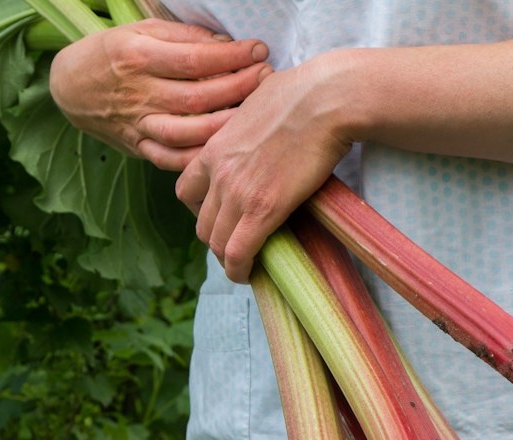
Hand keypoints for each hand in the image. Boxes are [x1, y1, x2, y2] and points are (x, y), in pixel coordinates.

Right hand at [49, 19, 270, 170]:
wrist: (71, 86)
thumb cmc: (112, 52)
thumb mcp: (142, 30)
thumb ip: (183, 37)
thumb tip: (225, 46)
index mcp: (139, 57)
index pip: (194, 59)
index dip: (231, 56)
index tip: (259, 51)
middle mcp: (139, 93)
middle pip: (197, 97)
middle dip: (238, 88)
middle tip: (266, 79)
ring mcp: (137, 123)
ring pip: (186, 132)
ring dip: (224, 125)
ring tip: (253, 114)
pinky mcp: (137, 145)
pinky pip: (170, 159)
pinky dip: (197, 158)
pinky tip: (223, 150)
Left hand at [176, 54, 355, 282]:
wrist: (326, 98)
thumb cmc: (303, 92)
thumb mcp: (255, 101)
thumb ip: (247, 121)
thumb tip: (260, 117)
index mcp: (214, 148)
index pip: (186, 191)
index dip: (201, 210)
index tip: (221, 217)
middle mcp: (218, 173)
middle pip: (201, 223)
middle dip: (217, 238)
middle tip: (238, 244)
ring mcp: (237, 192)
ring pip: (216, 242)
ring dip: (228, 258)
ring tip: (246, 263)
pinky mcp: (263, 209)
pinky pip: (238, 252)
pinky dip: (240, 269)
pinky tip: (250, 274)